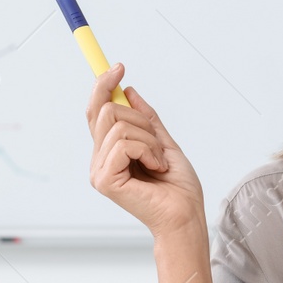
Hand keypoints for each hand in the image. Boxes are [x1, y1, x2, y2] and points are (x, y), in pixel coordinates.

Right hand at [85, 63, 202, 236]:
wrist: (186, 216)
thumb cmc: (178, 187)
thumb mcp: (164, 142)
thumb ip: (146, 119)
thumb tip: (127, 91)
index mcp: (109, 152)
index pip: (96, 111)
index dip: (103, 85)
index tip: (119, 67)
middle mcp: (99, 160)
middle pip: (105, 111)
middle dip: (140, 120)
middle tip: (157, 145)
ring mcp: (99, 171)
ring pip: (118, 125)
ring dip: (149, 140)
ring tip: (159, 162)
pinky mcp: (105, 180)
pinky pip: (124, 143)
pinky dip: (148, 150)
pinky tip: (156, 168)